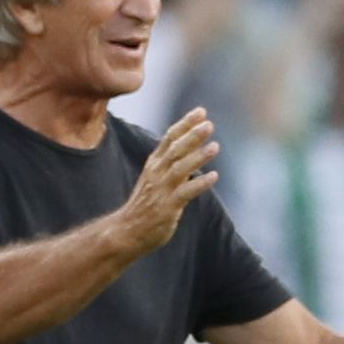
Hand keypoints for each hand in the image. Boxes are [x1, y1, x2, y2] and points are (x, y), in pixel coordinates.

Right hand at [114, 108, 219, 254]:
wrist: (127, 231)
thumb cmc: (146, 204)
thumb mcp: (156, 177)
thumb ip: (172, 162)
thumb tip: (192, 146)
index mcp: (155, 164)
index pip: (170, 138)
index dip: (185, 124)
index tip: (201, 111)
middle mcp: (157, 173)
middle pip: (175, 149)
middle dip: (192, 135)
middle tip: (208, 123)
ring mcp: (162, 190)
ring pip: (180, 168)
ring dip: (198, 156)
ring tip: (215, 146)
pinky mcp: (167, 207)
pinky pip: (185, 192)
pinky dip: (200, 184)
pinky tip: (214, 176)